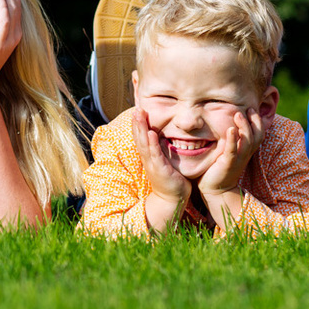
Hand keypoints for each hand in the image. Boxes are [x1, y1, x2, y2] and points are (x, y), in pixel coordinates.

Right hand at [132, 108, 190, 230]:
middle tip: (135, 109)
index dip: (138, 124)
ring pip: (144, 143)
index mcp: (149, 156)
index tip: (138, 111)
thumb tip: (162, 138)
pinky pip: (155, 154)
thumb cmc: (171, 180)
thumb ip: (162, 150)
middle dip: (137, 123)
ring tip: (139, 115)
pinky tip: (151, 133)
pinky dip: (152, 144)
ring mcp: (152, 164)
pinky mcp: (160, 170)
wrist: (172, 199)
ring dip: (141, 129)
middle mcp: (148, 159)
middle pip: (139, 138)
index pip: (141, 137)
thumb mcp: (165, 162)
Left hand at [196, 106, 262, 218]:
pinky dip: (233, 139)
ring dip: (244, 127)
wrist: (216, 189)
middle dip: (254, 121)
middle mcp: (245, 153)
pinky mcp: (228, 163)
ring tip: (238, 114)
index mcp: (246, 150)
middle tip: (248, 108)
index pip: (258, 133)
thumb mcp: (228, 151)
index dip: (257, 121)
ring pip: (248, 141)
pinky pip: (233, 150)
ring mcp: (238, 159)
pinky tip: (231, 129)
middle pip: (257, 135)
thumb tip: (227, 123)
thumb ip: (231, 139)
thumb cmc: (219, 168)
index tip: (251, 108)